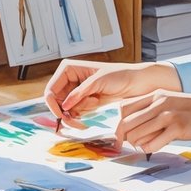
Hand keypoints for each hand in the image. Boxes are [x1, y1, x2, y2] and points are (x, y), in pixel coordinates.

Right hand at [43, 60, 179, 124]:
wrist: (138, 83)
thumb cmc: (120, 75)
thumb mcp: (99, 81)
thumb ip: (80, 93)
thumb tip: (64, 106)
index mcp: (69, 69)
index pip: (51, 88)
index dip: (52, 103)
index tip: (61, 115)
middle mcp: (70, 79)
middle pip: (56, 102)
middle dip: (65, 113)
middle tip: (76, 121)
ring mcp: (76, 92)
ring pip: (65, 110)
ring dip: (76, 114)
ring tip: (94, 105)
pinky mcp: (84, 101)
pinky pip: (75, 113)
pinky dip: (81, 115)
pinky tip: (96, 106)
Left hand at [115, 91, 190, 154]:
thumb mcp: (171, 103)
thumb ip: (153, 112)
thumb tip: (135, 130)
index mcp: (155, 95)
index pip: (123, 109)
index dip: (119, 124)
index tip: (123, 136)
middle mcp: (159, 103)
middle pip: (126, 123)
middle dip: (124, 138)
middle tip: (127, 146)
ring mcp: (168, 115)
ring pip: (137, 135)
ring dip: (136, 144)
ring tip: (144, 146)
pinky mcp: (178, 128)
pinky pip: (152, 144)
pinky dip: (149, 149)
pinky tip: (155, 148)